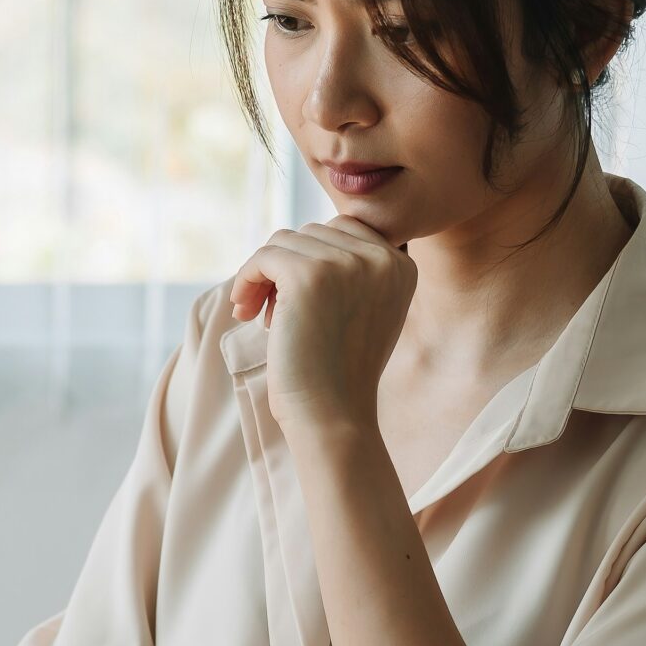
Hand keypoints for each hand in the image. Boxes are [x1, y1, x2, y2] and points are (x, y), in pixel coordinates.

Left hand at [227, 216, 414, 434]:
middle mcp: (381, 258)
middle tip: (274, 313)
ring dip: (264, 276)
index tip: (296, 300)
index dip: (312, 259)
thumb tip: (300, 236)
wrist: (333, 416)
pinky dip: (246, 279)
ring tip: (263, 317)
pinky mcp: (308, 275)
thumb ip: (351, 270)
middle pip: (312, 233)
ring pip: (284, 242)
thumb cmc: (339, 372)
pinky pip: (264, 256)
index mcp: (401, 265)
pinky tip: (244, 310)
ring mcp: (346, 264)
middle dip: (286, 268)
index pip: (343, 230)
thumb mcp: (364, 311)